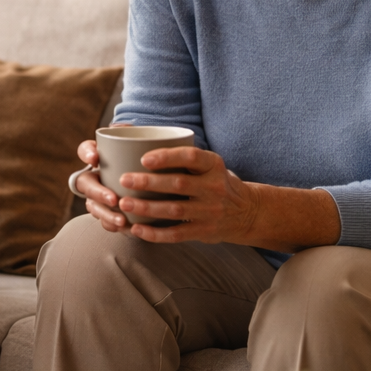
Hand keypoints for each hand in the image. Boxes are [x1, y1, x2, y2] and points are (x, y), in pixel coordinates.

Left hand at [78, 140, 259, 244]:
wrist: (247, 212)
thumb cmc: (213, 181)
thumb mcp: (209, 165)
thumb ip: (183, 156)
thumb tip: (139, 137)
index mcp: (213, 165)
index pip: (191, 156)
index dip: (167, 157)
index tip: (143, 158)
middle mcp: (214, 187)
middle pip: (178, 184)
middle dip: (148, 182)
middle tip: (123, 180)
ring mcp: (210, 211)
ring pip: (175, 210)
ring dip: (147, 208)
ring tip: (124, 204)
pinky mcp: (205, 231)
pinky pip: (177, 234)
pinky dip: (155, 233)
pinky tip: (136, 229)